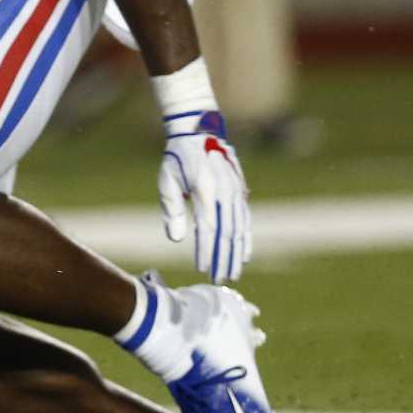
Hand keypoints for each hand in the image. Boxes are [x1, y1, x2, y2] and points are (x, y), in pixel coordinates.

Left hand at [158, 111, 250, 282]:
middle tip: (218, 280)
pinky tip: (243, 256)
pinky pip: (245, 220)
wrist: (200, 132)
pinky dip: (245, 239)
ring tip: (231, 274)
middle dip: (223, 258)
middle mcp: (224, 192)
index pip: (207, 227)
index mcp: (204, 188)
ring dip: (236, 254)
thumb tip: (175, 239)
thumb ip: (171, 208)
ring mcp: (236, 192)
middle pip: (227, 232)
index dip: (206, 250)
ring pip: (240, 229)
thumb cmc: (177, 158)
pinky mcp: (240, 192)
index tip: (201, 268)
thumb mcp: (166, 179)